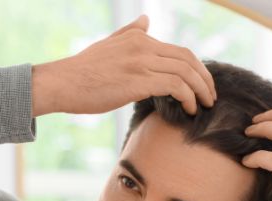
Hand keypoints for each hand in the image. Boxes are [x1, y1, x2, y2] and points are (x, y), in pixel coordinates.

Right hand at [31, 14, 215, 117]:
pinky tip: (188, 109)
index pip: (180, 51)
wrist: (61, 84)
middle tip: (211, 97)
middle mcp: (143, 46)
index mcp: (139, 39)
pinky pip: (175, 86)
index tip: (202, 86)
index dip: (197, 69)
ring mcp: (141, 62)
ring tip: (203, 106)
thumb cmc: (81, 72)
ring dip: (200, 91)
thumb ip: (130, 33)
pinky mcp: (138, 81)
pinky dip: (187, 97)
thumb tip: (146, 20)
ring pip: (185, 73)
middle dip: (205, 80)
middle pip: (188, 59)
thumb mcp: (108, 45)